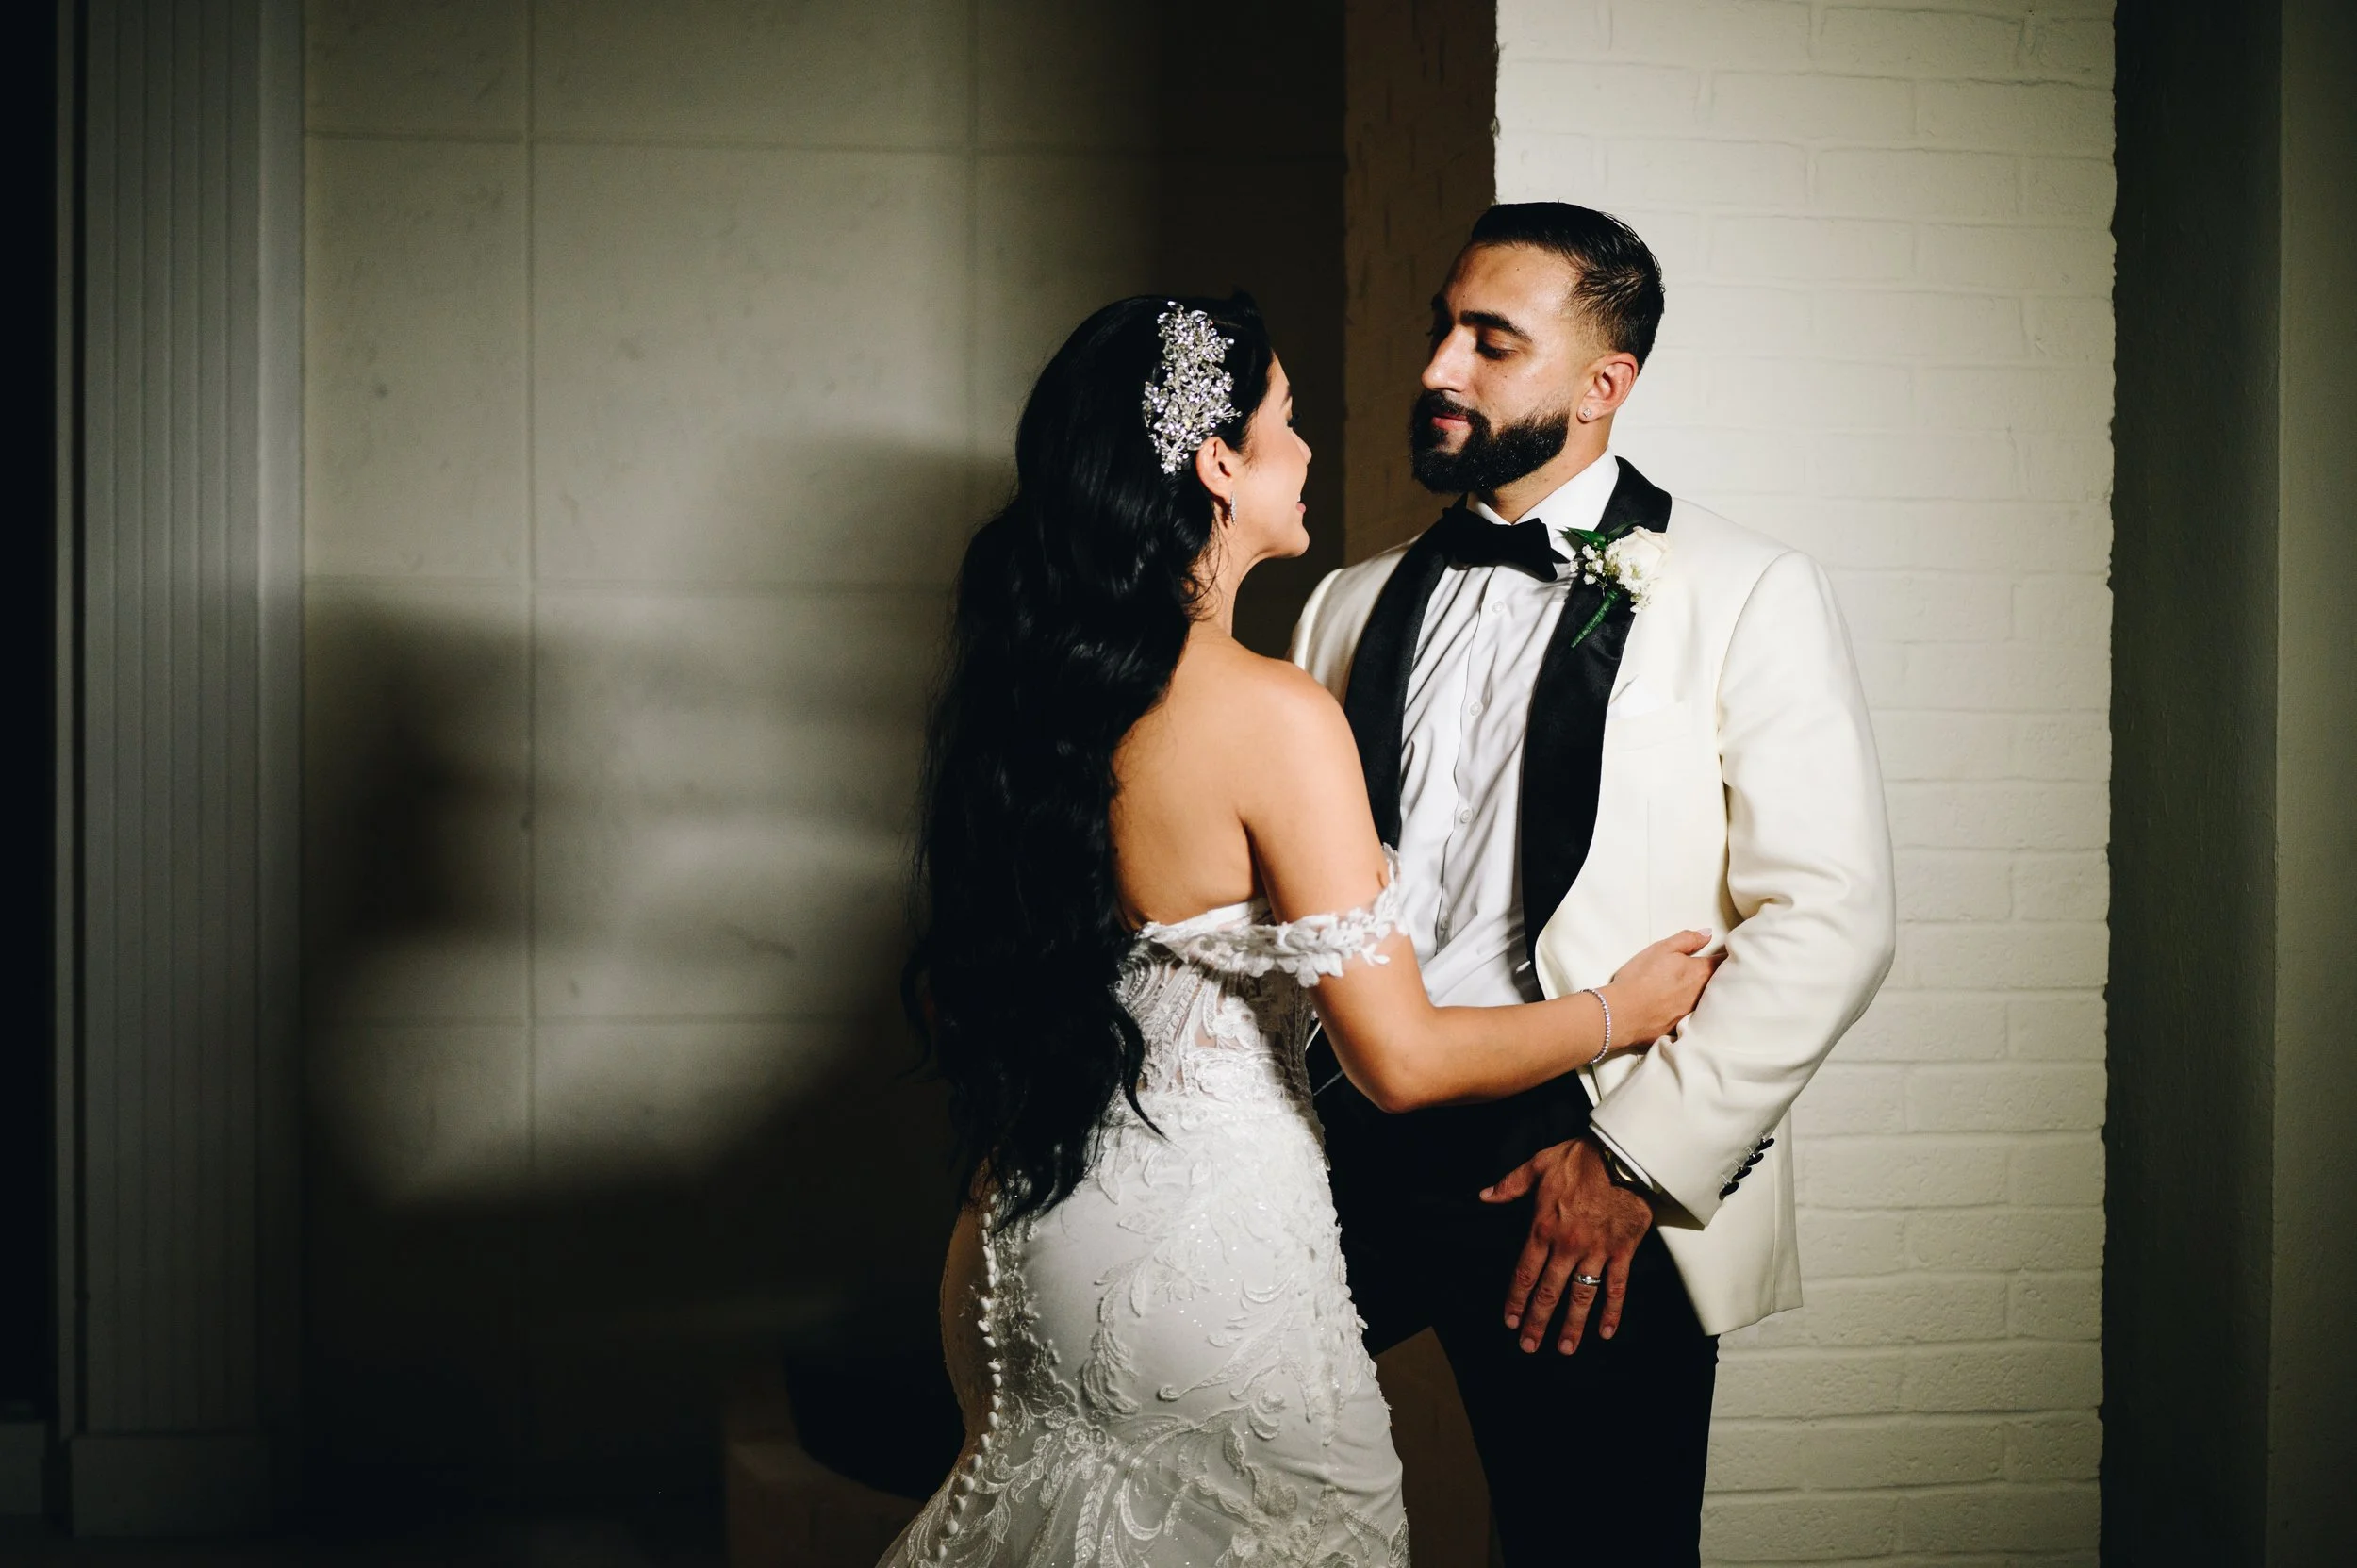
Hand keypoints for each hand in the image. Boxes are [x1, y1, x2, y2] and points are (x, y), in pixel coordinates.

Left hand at [1478, 1136, 1652, 1353]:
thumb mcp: (1538, 1165)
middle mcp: (1567, 1246)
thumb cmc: (1579, 1159)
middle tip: (1529, 1347)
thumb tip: (1484, 1196)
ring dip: (1572, 1325)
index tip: (1510, 1321)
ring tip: (1564, 1349)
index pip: (1525, 1273)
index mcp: (1544, 1228)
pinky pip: (1616, 1288)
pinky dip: (1612, 1312)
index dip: (1516, 1300)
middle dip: (1537, 1322)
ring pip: (1581, 1296)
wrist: (1622, 1156)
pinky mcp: (1622, 1252)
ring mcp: (1596, 1252)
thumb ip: (1511, 1185)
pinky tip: (1605, 1332)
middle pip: (1549, 1292)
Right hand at [1600, 930, 1717, 1046]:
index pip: (1724, 962)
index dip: (1728, 957)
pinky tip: (1686, 1009)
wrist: (1622, 1013)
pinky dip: (1697, 1012)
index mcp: (1700, 972)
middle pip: (1721, 983)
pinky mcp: (1683, 1027)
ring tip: (1705, 989)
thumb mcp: (1661, 949)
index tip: (1729, 954)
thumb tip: (1707, 933)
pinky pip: (1696, 1017)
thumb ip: (1687, 939)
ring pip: (1710, 1001)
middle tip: (1723, 971)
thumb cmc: (1640, 977)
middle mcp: (1703, 994)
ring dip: (1711, 995)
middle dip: (1723, 977)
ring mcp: (1694, 1013)